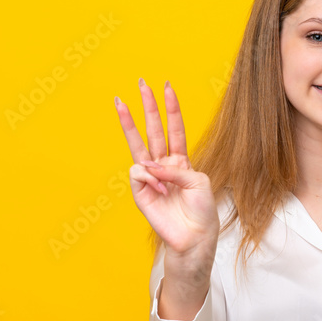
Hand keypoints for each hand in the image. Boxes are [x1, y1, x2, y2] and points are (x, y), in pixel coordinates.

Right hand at [115, 80, 218, 264]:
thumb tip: (148, 166)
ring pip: (136, 145)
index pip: (175, 130)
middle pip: (154, 130)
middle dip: (147, 107)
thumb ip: (175, 169)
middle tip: (141, 83)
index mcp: (181, 161)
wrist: (194, 237)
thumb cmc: (201, 211)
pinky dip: (150, 176)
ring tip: (120, 102)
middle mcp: (164, 165)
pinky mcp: (140, 191)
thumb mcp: (198, 182)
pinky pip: (139, 172)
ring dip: (128, 122)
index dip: (172, 110)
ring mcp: (150, 177)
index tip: (167, 87)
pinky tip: (158, 187)